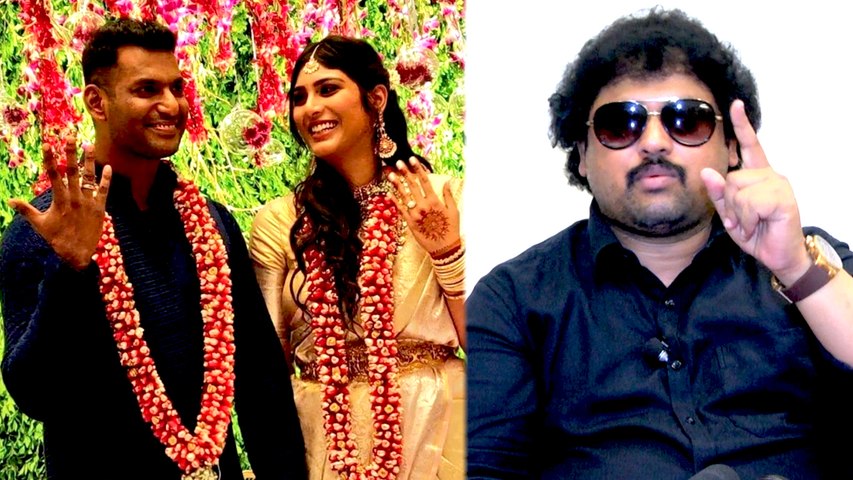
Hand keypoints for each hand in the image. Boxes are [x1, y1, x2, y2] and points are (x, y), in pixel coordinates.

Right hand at [8, 136, 112, 270]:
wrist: (77, 254)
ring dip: (89, 161)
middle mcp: (75, 198)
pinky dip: (106, 179)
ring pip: (89, 178)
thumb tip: (10, 200)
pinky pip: (104, 191)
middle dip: (71, 153)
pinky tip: (108, 167)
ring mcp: (88, 202)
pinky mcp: (100, 208)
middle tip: (71, 136)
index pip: (53, 175)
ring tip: (89, 145)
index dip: (50, 159)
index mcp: (59, 200)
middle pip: (72, 171)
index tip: (48, 144)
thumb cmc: (57, 238)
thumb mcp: (39, 224)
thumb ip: (26, 210)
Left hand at [386, 157, 460, 255]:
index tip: (412, 159)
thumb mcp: (454, 211)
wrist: (444, 248)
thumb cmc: (451, 229)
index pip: (424, 181)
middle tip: (398, 162)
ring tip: (390, 174)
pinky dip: (394, 200)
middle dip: (405, 173)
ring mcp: (415, 214)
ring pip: (404, 196)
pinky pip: (400, 210)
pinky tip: (388, 192)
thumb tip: (447, 181)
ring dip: (396, 184)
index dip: (417, 169)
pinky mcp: (410, 223)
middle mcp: (423, 206)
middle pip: (412, 185)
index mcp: (435, 201)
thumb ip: (448, 195)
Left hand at [700, 100, 809, 283]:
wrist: (778, 255)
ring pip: (737, 190)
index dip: (742, 126)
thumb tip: (706, 171)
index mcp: (757, 175)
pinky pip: (749, 203)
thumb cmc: (756, 233)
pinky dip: (747, 219)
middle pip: (731, 178)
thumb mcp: (730, 214)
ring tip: (751, 223)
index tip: (735, 105)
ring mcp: (777, 184)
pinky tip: (757, 225)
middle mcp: (769, 174)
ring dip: (738, 214)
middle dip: (728, 203)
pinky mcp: (782, 197)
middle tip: (742, 220)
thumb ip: (718, 195)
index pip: (749, 146)